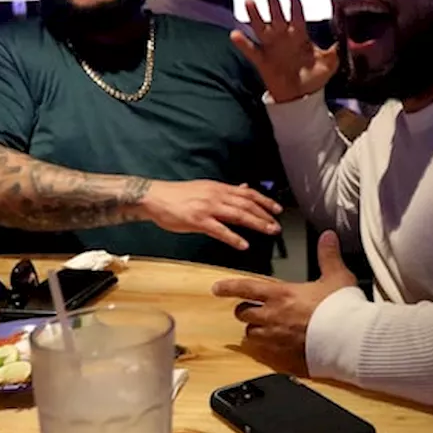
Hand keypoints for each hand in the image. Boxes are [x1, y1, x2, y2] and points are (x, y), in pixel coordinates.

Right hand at [140, 180, 282, 250]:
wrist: (154, 197)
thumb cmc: (178, 195)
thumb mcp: (205, 188)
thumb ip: (225, 191)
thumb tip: (244, 188)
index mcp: (219, 188)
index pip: (248, 193)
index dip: (265, 201)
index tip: (277, 209)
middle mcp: (216, 196)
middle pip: (247, 205)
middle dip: (265, 215)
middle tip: (277, 226)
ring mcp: (208, 208)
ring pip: (238, 215)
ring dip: (256, 223)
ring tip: (268, 231)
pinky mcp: (198, 220)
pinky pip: (220, 230)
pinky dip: (233, 238)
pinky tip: (243, 245)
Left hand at [212, 231, 356, 375]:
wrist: (349, 338)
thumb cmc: (341, 308)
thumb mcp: (337, 276)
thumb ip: (328, 256)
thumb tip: (328, 236)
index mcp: (282, 295)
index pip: (246, 288)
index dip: (229, 287)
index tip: (217, 288)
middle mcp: (273, 317)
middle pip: (243, 314)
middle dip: (244, 310)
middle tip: (250, 309)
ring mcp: (277, 339)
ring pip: (252, 335)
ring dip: (255, 330)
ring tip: (264, 328)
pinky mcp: (285, 357)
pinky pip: (267, 354)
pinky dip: (269, 349)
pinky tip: (279, 347)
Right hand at [232, 0, 339, 102]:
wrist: (301, 96)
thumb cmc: (315, 78)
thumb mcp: (330, 63)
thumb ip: (335, 51)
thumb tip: (344, 40)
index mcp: (300, 35)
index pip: (296, 13)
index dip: (293, 0)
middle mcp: (283, 38)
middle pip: (276, 14)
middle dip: (273, 0)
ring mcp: (271, 48)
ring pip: (261, 27)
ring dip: (255, 15)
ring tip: (250, 1)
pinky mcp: (262, 61)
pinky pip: (251, 50)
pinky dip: (242, 43)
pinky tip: (234, 34)